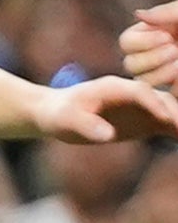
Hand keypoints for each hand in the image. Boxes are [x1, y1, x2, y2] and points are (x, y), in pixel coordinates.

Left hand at [29, 75, 177, 144]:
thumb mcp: (66, 120)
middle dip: (177, 113)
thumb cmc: (59, 115)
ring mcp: (141, 106)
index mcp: (114, 87)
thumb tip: (107, 135)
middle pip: (162, 99)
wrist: (58, 114)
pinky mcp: (145, 119)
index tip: (166, 119)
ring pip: (169, 111)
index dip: (154, 104)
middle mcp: (132, 93)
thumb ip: (85, 125)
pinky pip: (167, 124)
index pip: (140, 92)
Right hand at [121, 3, 177, 90]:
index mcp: (157, 34)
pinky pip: (166, 95)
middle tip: (175, 51)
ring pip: (143, 82)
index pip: (126, 43)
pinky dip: (175, 87)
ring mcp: (167, 74)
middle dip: (151, 59)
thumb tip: (137, 14)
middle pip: (129, 65)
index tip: (167, 36)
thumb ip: (165, 12)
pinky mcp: (176, 90)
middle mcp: (158, 54)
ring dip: (160, 74)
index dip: (141, 42)